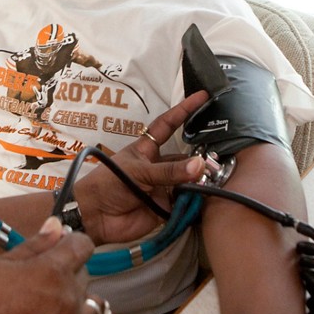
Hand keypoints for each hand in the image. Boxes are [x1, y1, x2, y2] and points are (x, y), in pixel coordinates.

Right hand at [0, 218, 97, 313]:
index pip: (82, 246)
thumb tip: (55, 227)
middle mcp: (70, 301)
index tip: (65, 247)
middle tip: (43, 285)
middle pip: (85, 278)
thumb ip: (31, 247)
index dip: (73, 244)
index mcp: (53, 272)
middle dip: (69, 276)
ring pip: (92, 311)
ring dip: (78, 307)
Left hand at [76, 90, 209, 245]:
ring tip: (214, 180)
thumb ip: (168, 171)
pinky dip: (196, 202)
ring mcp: (162, 187)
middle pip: (185, 158)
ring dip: (200, 181)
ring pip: (188, 181)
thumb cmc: (108, 183)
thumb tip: (199, 165)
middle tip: (219, 158)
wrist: (94, 217)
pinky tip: (207, 198)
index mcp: (147, 150)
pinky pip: (186, 204)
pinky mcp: (165, 208)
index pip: (168, 125)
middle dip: (200, 158)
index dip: (184, 111)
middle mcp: (157, 167)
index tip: (202, 96)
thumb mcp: (137, 171)